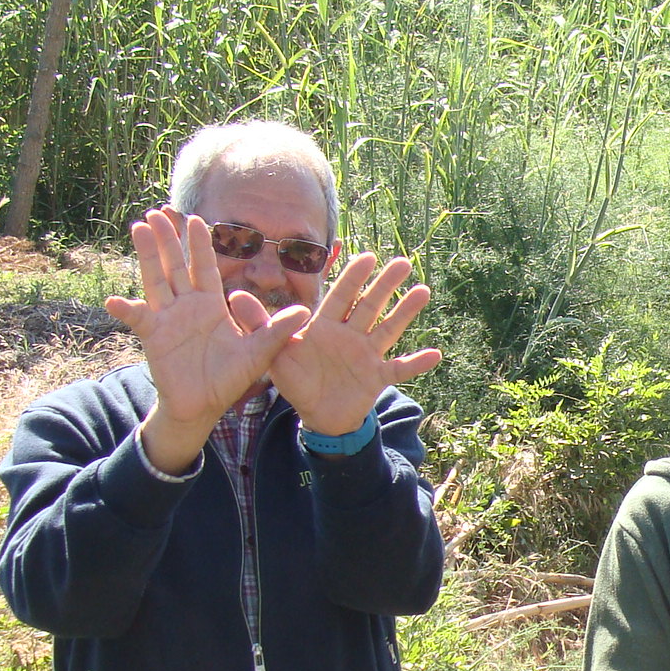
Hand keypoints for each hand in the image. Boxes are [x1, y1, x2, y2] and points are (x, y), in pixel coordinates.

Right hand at [108, 209, 310, 472]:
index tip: (197, 218)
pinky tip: (113, 301)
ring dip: (147, 255)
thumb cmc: (230, 378)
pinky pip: (138, 319)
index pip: (205, 267)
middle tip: (159, 210)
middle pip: (176, 265)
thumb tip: (305, 312)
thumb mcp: (258, 353)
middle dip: (169, 238)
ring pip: (156, 280)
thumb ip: (277, 331)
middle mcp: (187, 305)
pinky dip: (125, 310)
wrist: (205, 405)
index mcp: (211, 304)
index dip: (200, 244)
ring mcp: (167, 318)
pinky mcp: (153, 336)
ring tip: (139, 227)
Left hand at [265, 252, 442, 440]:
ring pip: (388, 329)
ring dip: (405, 312)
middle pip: (369, 306)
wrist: (316, 414)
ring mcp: (367, 355)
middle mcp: (350, 335)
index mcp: (326, 326)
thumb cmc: (297, 380)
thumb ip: (260, 325)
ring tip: (422, 291)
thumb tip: (234, 296)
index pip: (340, 297)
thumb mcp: (275, 353)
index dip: (353, 278)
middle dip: (385, 285)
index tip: (367, 256)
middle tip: (402, 262)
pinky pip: (400, 369)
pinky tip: (435, 354)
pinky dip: (417, 363)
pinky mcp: (377, 377)